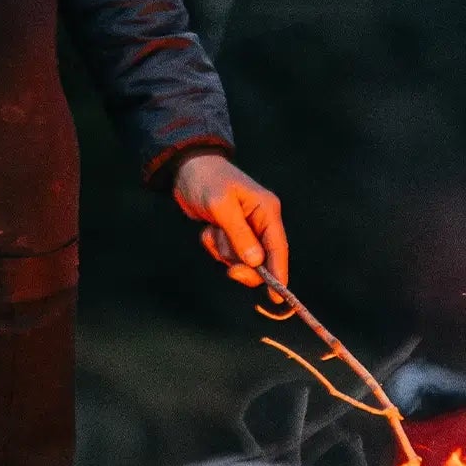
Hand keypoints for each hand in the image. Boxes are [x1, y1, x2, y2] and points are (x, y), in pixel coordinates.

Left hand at [172, 153, 289, 290]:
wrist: (186, 168)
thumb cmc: (206, 181)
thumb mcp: (222, 206)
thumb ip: (239, 235)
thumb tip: (256, 262)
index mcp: (266, 210)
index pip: (278, 247)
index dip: (279, 273)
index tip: (277, 297)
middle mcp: (260, 221)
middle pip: (261, 259)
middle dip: (242, 265)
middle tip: (229, 270)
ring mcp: (245, 228)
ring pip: (241, 258)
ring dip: (223, 251)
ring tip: (213, 230)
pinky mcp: (230, 232)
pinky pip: (226, 252)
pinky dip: (214, 246)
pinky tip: (208, 229)